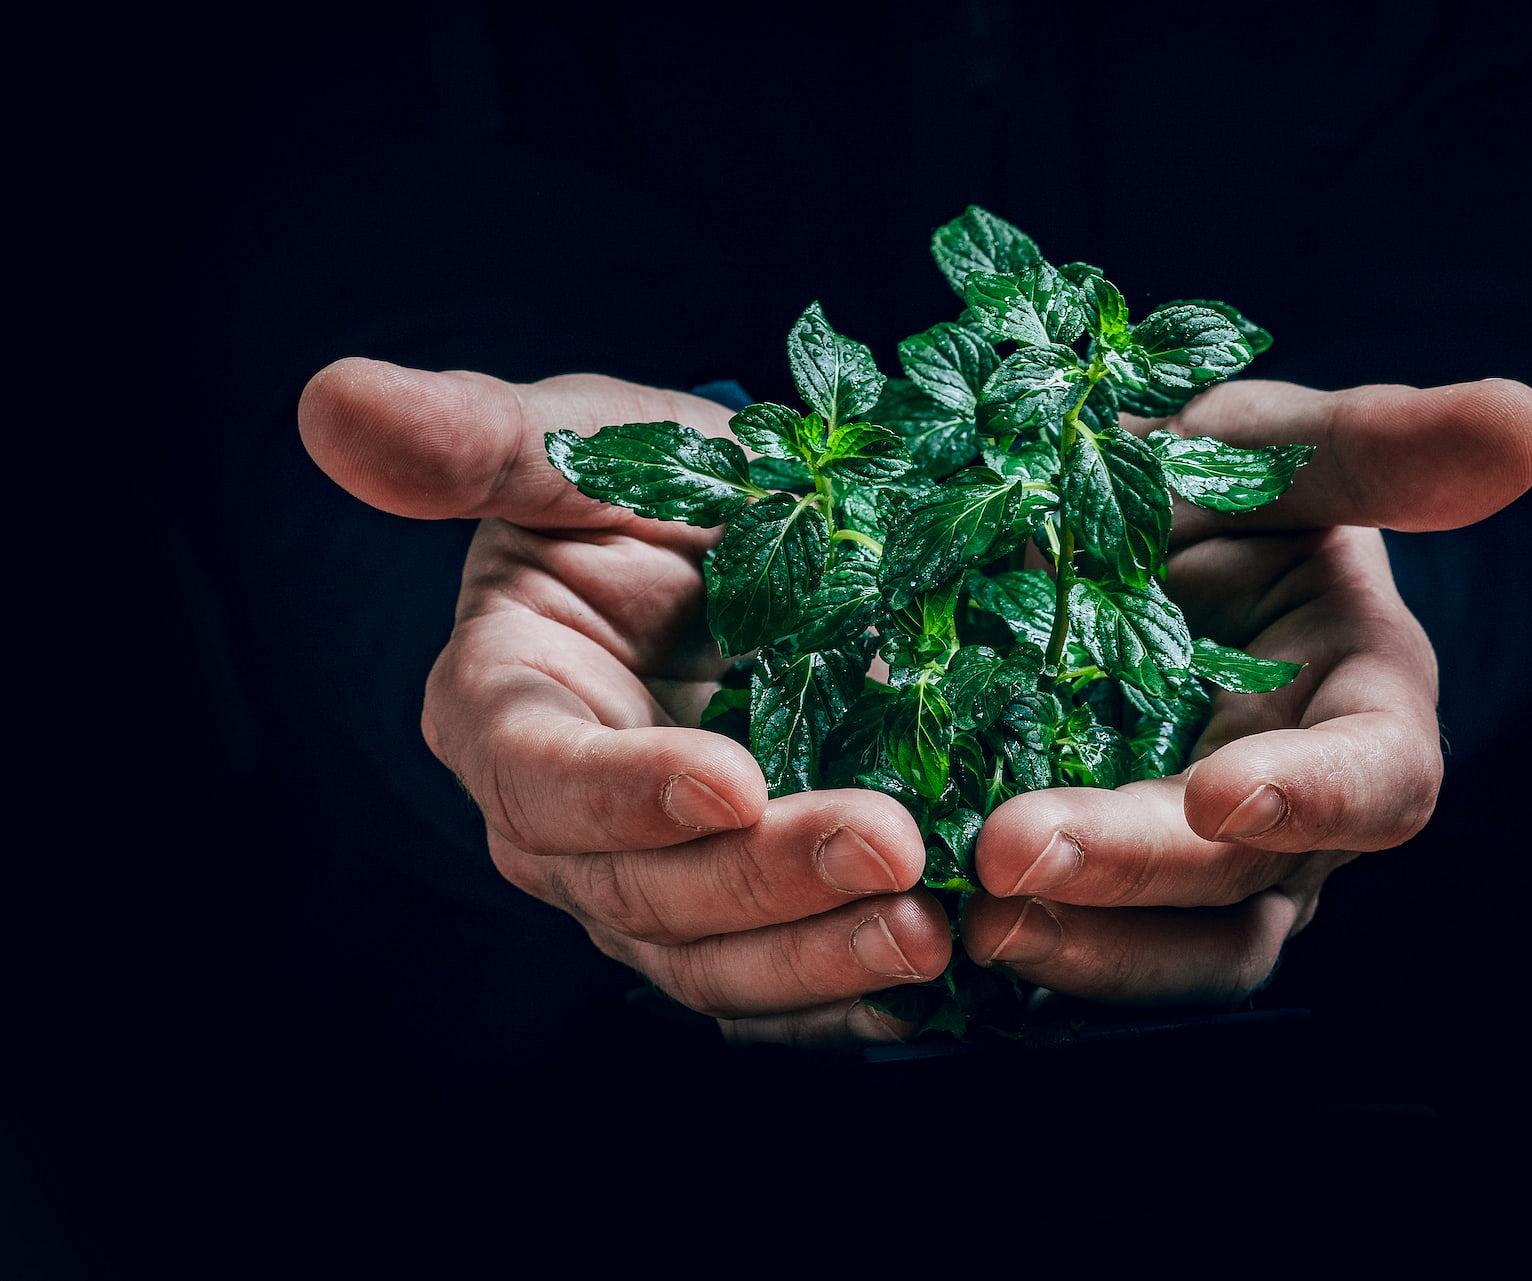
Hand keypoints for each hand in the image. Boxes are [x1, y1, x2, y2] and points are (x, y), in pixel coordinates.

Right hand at [299, 359, 949, 1047]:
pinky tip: (921, 983)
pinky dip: (842, 994)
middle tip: (890, 849)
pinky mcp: (729, 914)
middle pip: (639, 889)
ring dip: (817, 955)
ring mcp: (647, 877)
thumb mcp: (579, 441)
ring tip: (926, 929)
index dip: (625, 791)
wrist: (740, 534)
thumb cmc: (647, 479)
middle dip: (763, 880)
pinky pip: (772, 983)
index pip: (540, 777)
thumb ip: (475, 437)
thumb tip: (332, 402)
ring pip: (708, 957)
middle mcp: (561, 819)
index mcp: (500, 707)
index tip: (732, 777)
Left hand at [961, 378, 1531, 1005]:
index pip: (1376, 781)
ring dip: (1075, 945)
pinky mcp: (1103, 884)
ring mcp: (1197, 865)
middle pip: (1243, 886)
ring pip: (1168, 949)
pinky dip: (1015, 930)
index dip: (1310, 799)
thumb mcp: (1274, 445)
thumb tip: (1526, 421)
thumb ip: (1378, 448)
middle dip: (1132, 874)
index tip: (1219, 794)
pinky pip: (1075, 937)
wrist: (1103, 525)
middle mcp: (1290, 812)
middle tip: (1008, 852)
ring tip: (964, 913)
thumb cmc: (1213, 482)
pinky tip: (923, 911)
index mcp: (1362, 708)